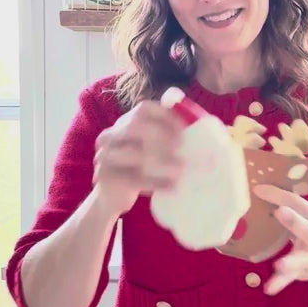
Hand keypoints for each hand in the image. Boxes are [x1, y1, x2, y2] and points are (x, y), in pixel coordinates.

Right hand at [93, 101, 183, 216]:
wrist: (108, 197)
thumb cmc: (134, 170)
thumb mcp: (146, 150)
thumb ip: (164, 139)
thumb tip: (201, 132)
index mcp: (123, 124)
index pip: (143, 109)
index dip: (166, 115)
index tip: (184, 129)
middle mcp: (111, 136)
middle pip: (136, 125)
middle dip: (163, 135)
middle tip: (182, 148)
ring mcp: (106, 156)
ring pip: (134, 152)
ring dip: (162, 160)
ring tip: (181, 168)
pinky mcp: (107, 178)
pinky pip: (134, 178)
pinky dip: (156, 182)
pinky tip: (173, 187)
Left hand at [253, 184, 307, 295]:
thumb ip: (292, 210)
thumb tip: (259, 192)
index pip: (298, 203)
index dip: (278, 195)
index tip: (257, 189)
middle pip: (306, 228)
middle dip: (294, 220)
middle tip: (279, 212)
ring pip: (300, 259)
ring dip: (289, 262)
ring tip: (278, 265)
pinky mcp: (305, 272)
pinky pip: (291, 278)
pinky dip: (280, 283)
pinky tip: (269, 288)